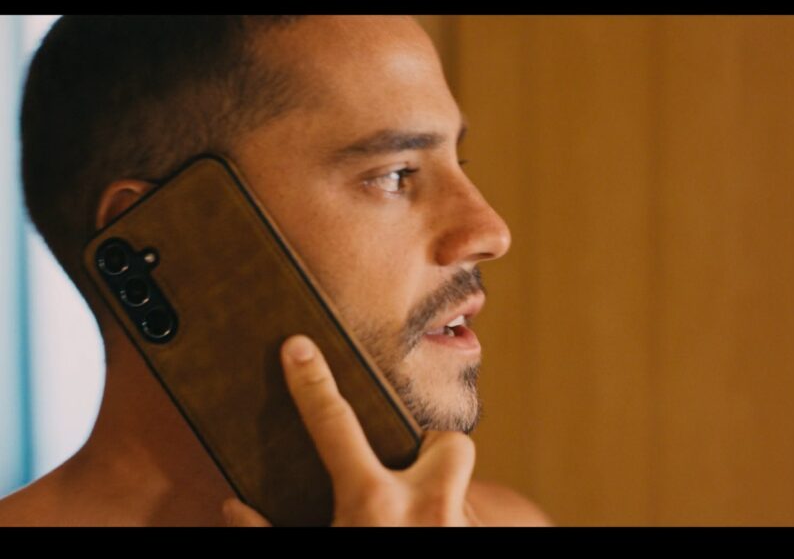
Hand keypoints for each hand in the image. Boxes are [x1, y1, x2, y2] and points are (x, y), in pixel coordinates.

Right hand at [221, 333, 483, 526]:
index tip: (299, 345)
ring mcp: (457, 527)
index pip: (333, 422)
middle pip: (451, 442)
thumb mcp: (307, 558)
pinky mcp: (476, 541)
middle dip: (433, 448)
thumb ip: (265, 538)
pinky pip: (466, 523)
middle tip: (405, 469)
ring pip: (462, 488)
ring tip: (410, 522)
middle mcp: (426, 509)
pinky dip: (445, 526)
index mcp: (370, 506)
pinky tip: (424, 537)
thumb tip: (229, 508)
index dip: (312, 380)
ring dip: (439, 498)